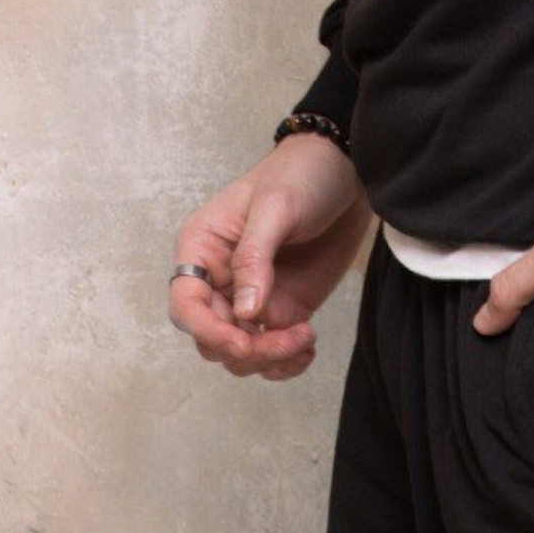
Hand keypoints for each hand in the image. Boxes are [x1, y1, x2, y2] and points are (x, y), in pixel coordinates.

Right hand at [168, 134, 373, 379]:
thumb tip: (244, 313)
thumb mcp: (275, 207)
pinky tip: (308, 347)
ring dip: (269, 359)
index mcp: (202, 249)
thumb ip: (254, 258)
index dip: (207, 331)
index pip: (186, 305)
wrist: (347, 170)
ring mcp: (251, 298)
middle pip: (211, 339)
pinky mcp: (283, 309)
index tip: (244, 341)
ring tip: (306, 338)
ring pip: (240, 353)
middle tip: (288, 338)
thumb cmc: (302, 174)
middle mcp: (219, 279)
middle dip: (245, 350)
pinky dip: (286, 362)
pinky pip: (272, 352)